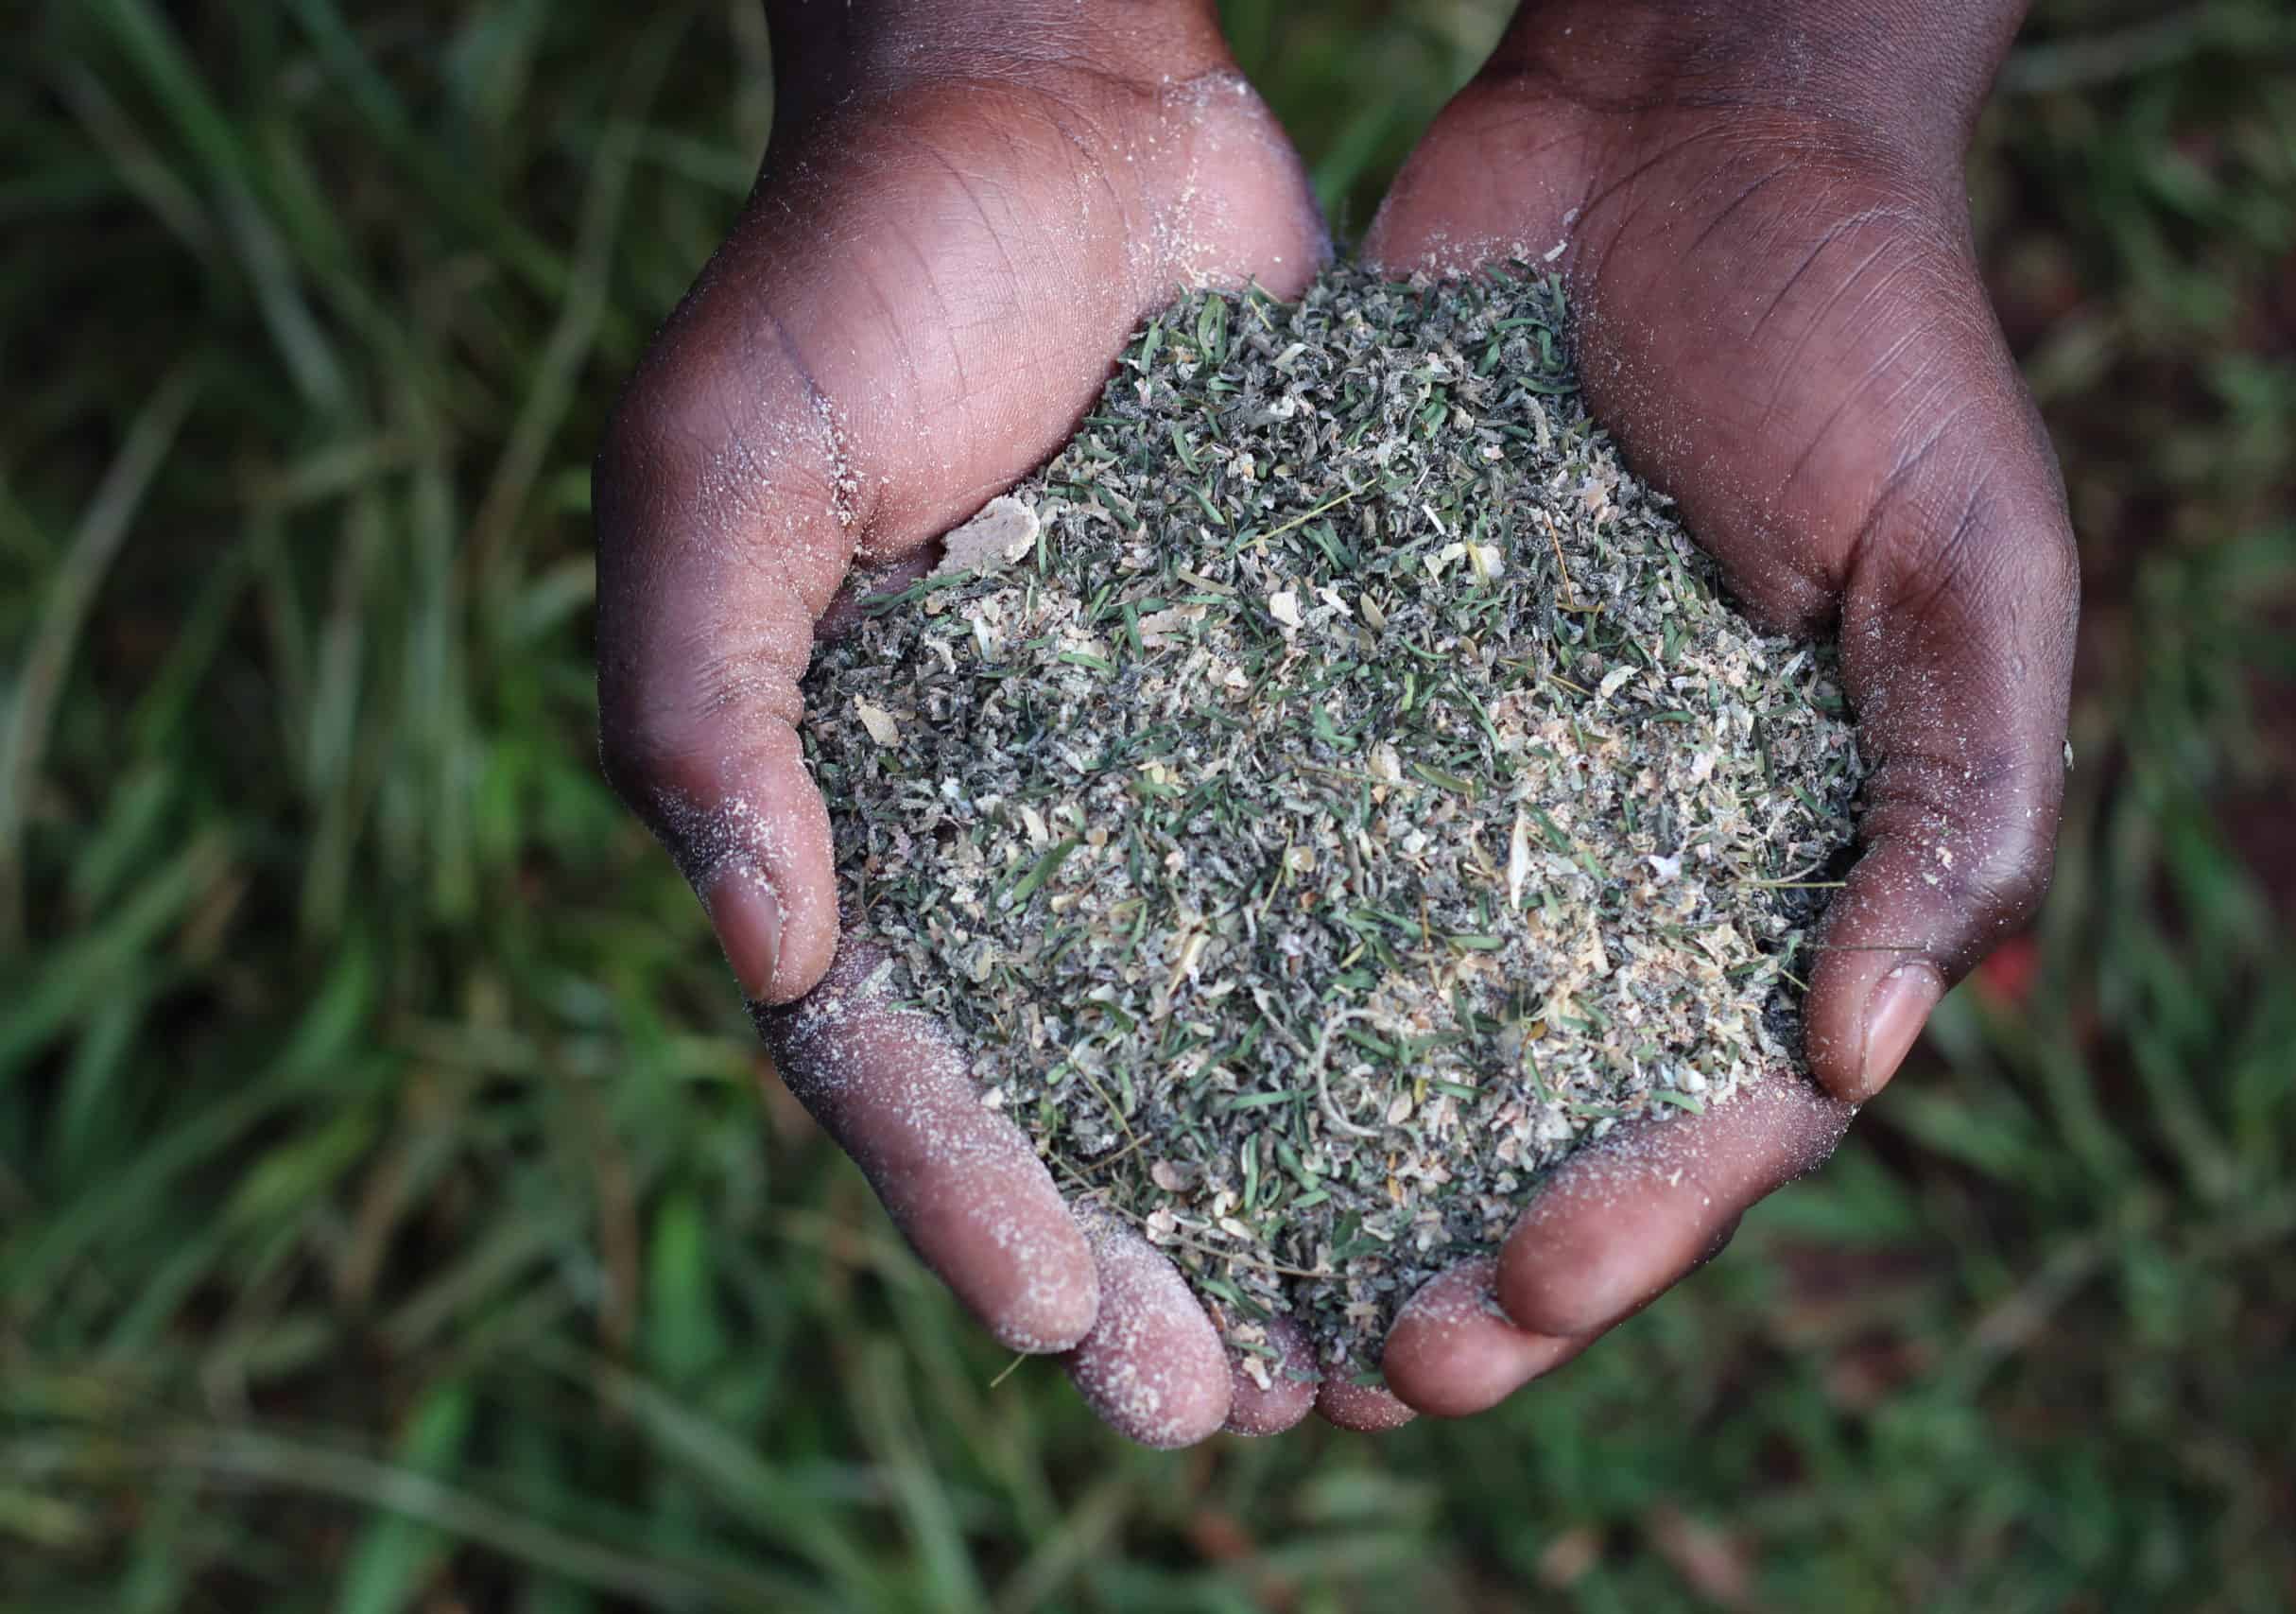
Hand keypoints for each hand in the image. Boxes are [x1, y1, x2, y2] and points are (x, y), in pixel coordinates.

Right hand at [594, 0, 1340, 1442]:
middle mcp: (999, 828)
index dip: (965, 1201)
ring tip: (1367, 1338)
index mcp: (843, 812)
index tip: (1066, 1320)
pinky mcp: (1285, 706)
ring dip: (1278, 1194)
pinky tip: (1475, 1119)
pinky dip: (1390, 1012)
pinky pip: (1337, 882)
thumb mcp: (727, 461)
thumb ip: (708, 697)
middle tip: (1228, 1406)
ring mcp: (1144, 781)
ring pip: (1212, 1035)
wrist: (1051, 109)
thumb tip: (763, 946)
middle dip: (1134, 1260)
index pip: (890, 1059)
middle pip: (1061, 1097)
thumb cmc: (855, 268)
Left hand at [1363, 0, 2078, 1413]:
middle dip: (1461, 1257)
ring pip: (1392, 1025)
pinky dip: (1225, 962)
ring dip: (1324, 1171)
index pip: (1718, 1111)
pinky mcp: (1352, 688)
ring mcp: (1475, 787)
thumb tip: (1862, 1054)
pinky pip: (1287, 846)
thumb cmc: (1870, 344)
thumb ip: (1956, 805)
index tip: (1527, 1298)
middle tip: (1361, 1365)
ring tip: (1233, 1286)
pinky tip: (1135, 1059)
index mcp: (1783, 870)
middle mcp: (1613, 861)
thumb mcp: (1972, 568)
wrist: (1683, 147)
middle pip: (1535, 1115)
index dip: (1636, 1224)